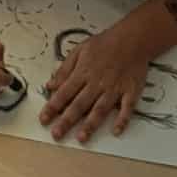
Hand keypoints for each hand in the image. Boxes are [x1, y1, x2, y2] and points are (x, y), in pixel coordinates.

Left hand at [40, 21, 153, 141]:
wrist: (133, 38)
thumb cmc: (105, 43)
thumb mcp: (79, 50)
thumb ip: (64, 69)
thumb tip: (50, 85)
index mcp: (83, 73)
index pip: (64, 93)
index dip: (52, 107)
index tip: (43, 119)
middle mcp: (97, 83)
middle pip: (79, 104)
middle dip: (67, 120)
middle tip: (57, 134)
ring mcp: (115, 88)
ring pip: (100, 109)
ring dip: (91, 124)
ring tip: (81, 138)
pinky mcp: (131, 91)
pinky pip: (127, 108)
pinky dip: (123, 119)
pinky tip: (116, 131)